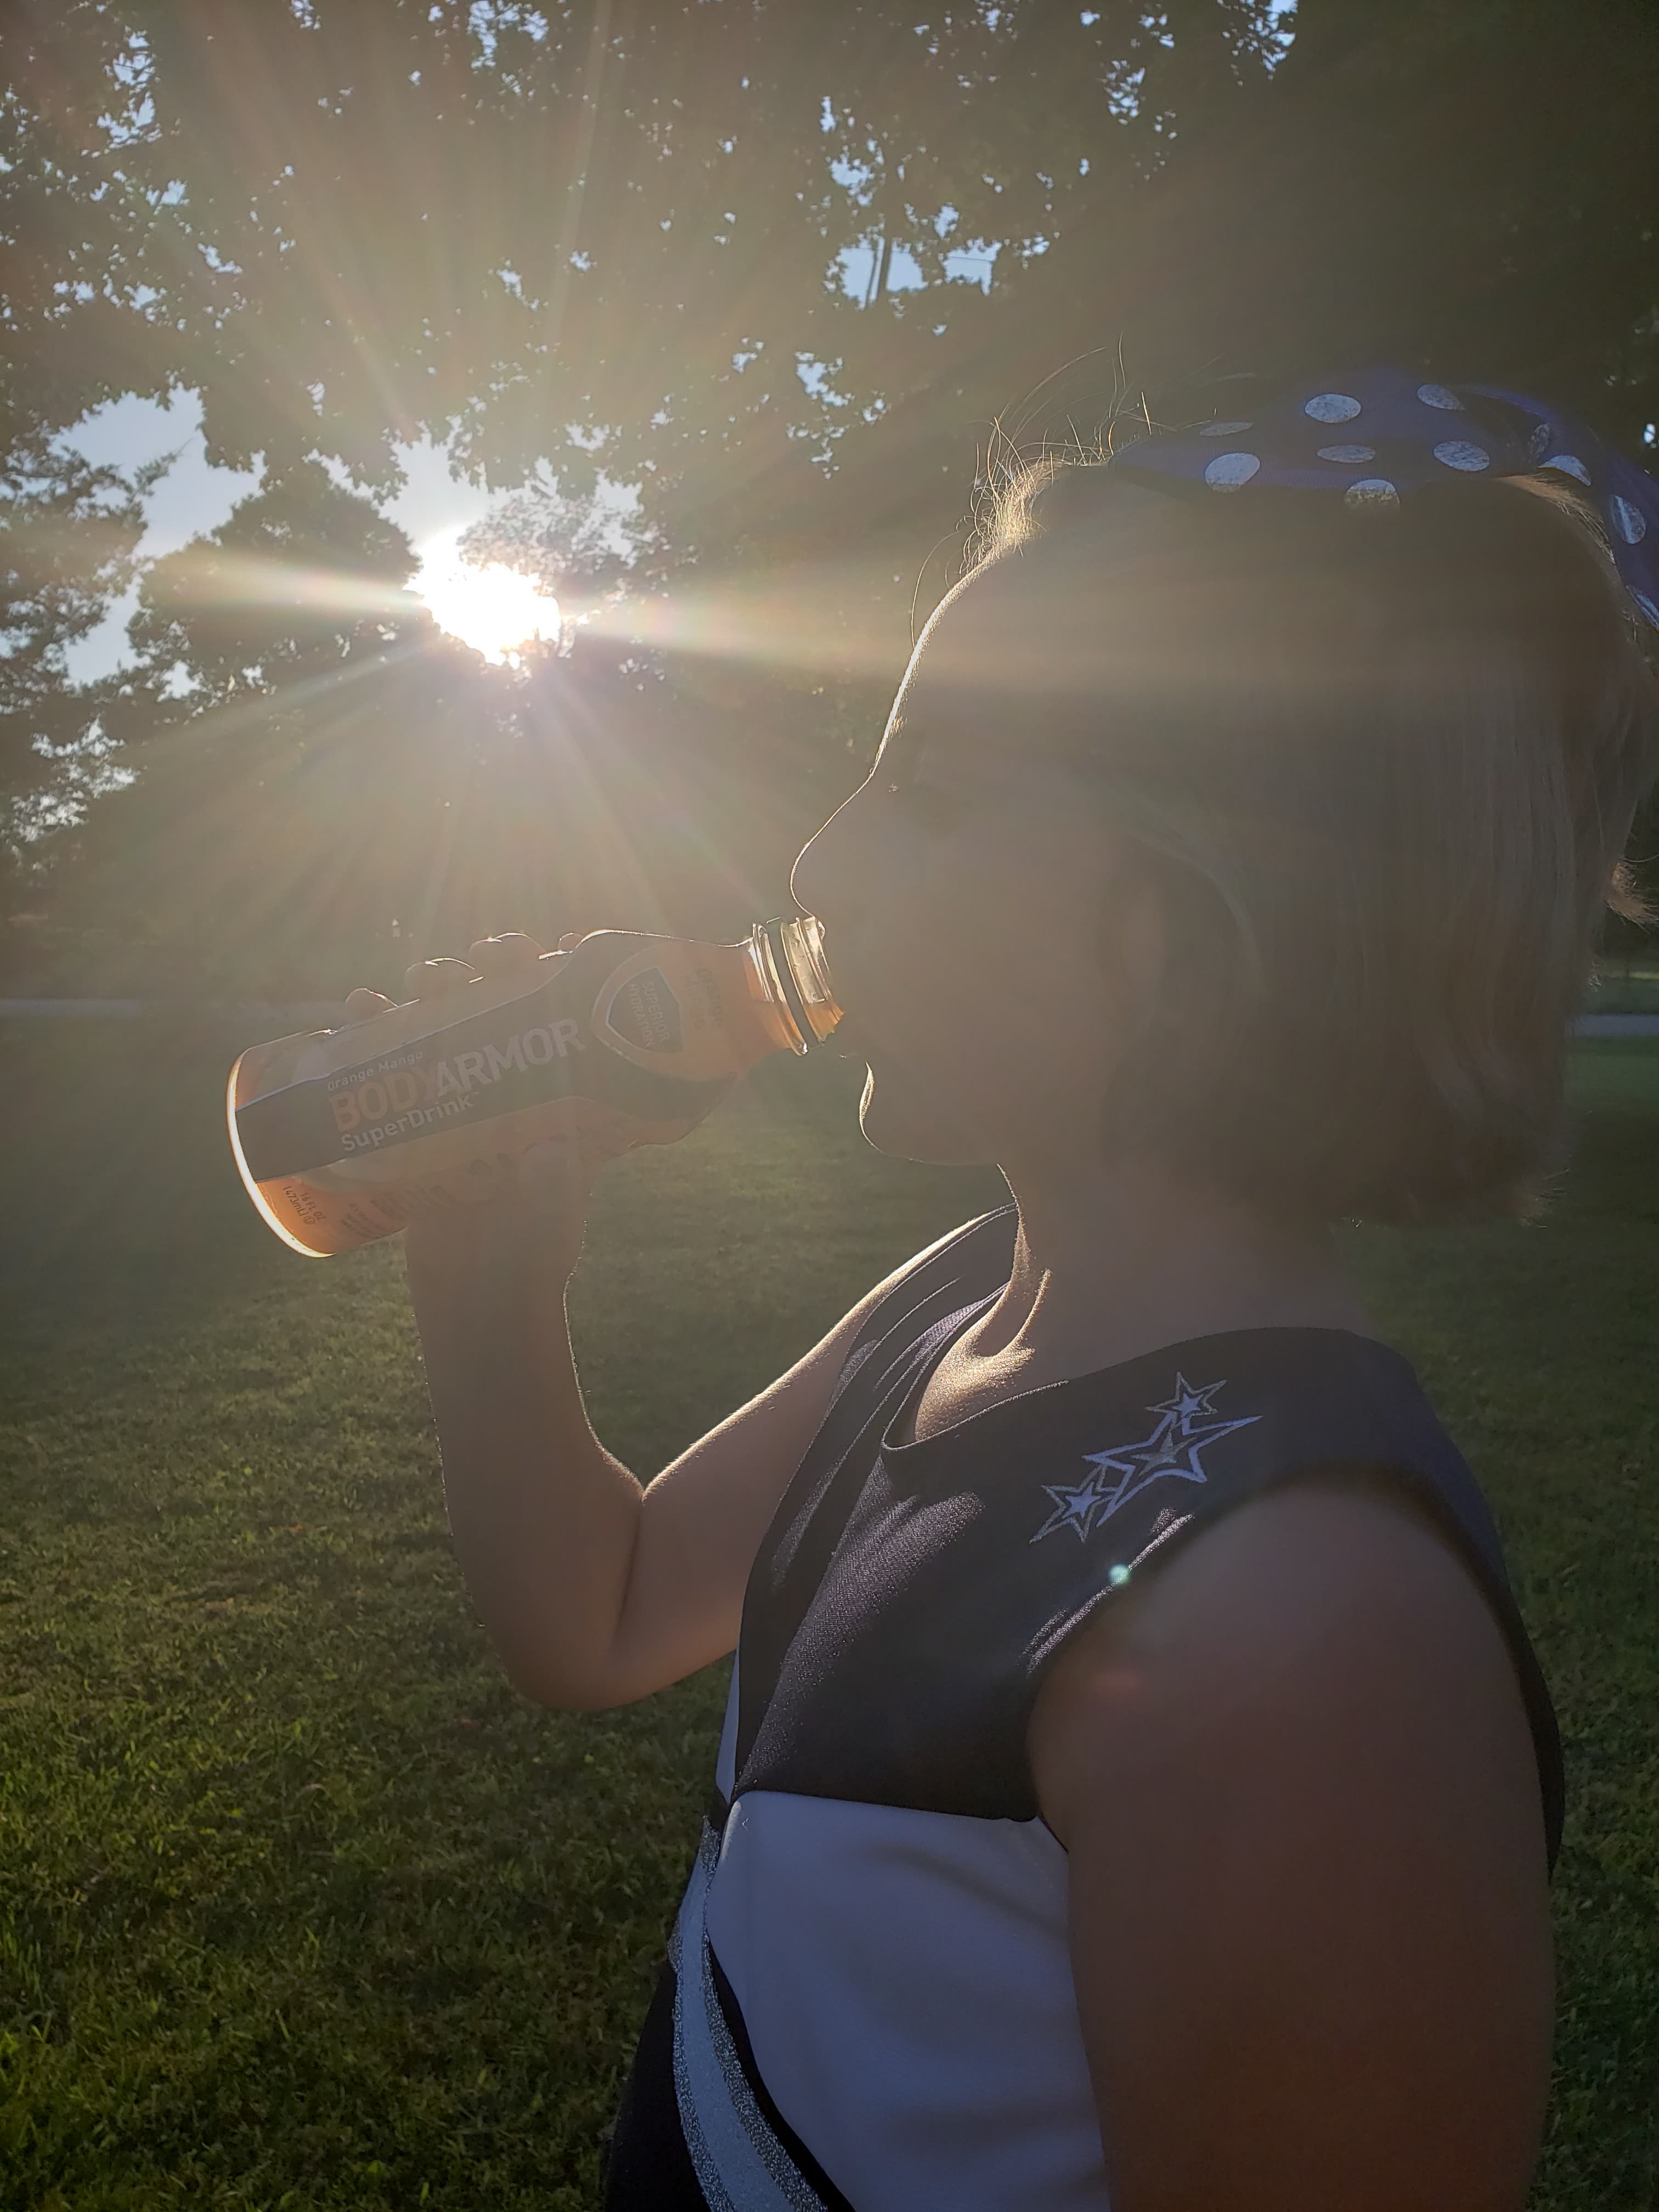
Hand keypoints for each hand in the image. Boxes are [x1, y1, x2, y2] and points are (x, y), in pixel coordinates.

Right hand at [343, 932, 616, 1305]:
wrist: (479, 1299)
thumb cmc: (533, 1254)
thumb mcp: (552, 1213)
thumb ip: (552, 1181)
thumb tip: (547, 1148)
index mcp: (561, 1092)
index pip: (565, 1012)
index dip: (558, 971)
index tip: (548, 945)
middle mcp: (513, 1083)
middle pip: (500, 1001)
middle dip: (484, 967)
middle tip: (474, 962)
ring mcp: (459, 1097)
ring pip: (443, 1020)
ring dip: (430, 984)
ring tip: (418, 982)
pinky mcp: (413, 1120)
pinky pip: (390, 1060)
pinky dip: (371, 1025)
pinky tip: (359, 1007)